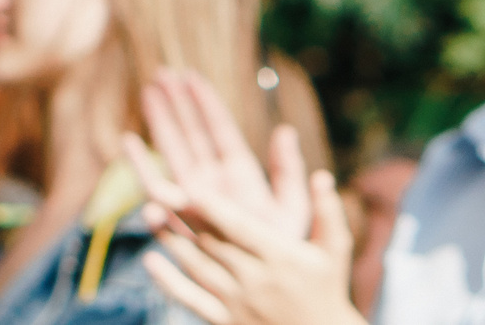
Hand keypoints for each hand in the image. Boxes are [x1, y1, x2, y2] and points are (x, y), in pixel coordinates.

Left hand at [135, 140, 361, 324]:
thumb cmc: (327, 288)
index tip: (189, 187)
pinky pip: (190, 299)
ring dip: (170, 240)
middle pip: (211, 242)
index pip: (239, 228)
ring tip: (149, 213)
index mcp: (281, 257)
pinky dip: (167, 281)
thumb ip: (328, 211)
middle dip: (182, 215)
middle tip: (158, 188)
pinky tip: (150, 261)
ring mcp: (237, 302)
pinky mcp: (225, 320)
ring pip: (196, 266)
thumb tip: (320, 175)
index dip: (213, 208)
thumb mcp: (336, 249)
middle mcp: (255, 279)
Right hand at [140, 69, 311, 237]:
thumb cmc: (286, 244)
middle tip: (158, 75)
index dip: (204, 103)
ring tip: (142, 107)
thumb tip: (285, 132)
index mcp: (240, 173)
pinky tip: (136, 164)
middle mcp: (213, 183)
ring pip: (170, 163)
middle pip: (189, 139)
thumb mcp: (293, 205)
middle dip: (174, 108)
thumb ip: (287, 170)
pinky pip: (162, 204)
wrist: (273, 285)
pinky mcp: (185, 227)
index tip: (189, 75)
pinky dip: (150, 184)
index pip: (218, 130)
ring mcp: (196, 204)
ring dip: (156, 135)